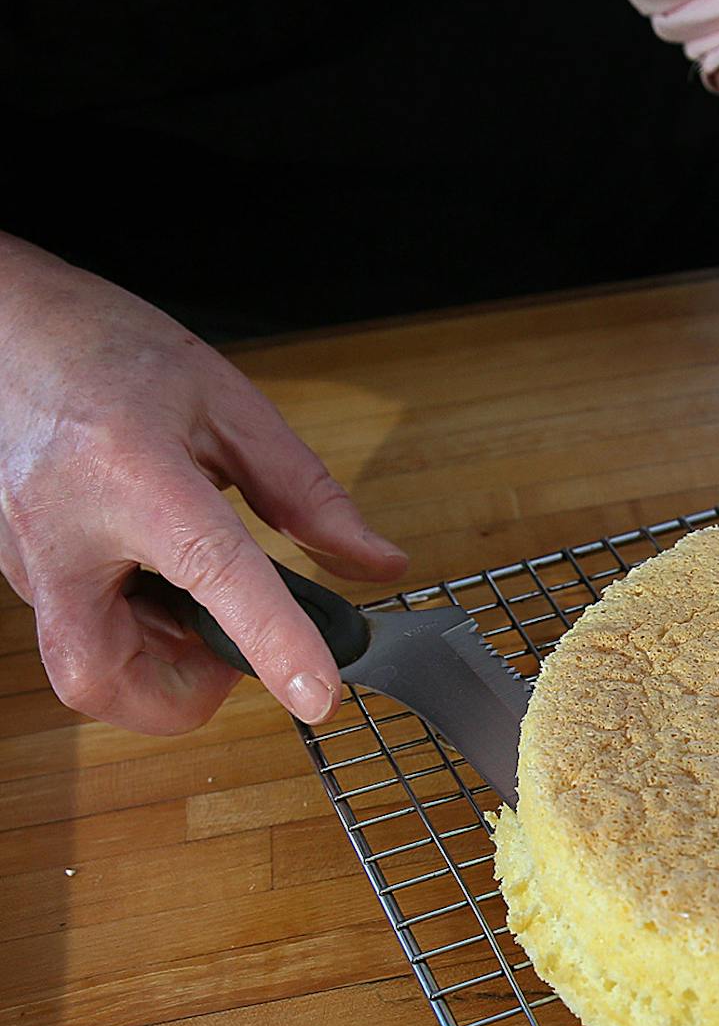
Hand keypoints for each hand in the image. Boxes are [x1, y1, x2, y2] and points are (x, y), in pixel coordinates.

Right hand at [0, 239, 407, 732]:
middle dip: (184, 693)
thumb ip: (307, 493)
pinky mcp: (20, 575)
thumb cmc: (109, 353)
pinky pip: (83, 635)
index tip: (317, 695)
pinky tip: (160, 578)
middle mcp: (61, 532)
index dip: (271, 642)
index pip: (212, 573)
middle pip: (102, 676)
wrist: (3, 329)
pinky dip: (137, 634)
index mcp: (130, 473)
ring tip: (198, 595)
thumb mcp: (229, 406)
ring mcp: (27, 561)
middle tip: (236, 645)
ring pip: (88, 670)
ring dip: (163, 661)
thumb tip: (375, 564)